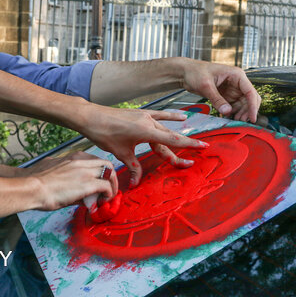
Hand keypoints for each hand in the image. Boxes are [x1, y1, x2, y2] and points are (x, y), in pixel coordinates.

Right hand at [32, 153, 116, 210]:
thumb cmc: (37, 182)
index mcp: (72, 158)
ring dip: (112, 185)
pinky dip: (109, 194)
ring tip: (108, 196)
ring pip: (110, 172)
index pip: (95, 160)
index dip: (100, 172)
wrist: (31, 187)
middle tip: (109, 189)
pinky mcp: (86, 184)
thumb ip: (67, 177)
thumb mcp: (54, 172)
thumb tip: (74, 190)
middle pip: (106, 163)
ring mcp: (84, 171)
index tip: (100, 181)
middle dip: (111, 176)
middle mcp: (80, 161)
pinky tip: (103, 201)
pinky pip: (106, 186)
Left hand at [75, 106, 208, 186]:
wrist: (92, 116)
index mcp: (146, 132)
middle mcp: (149, 122)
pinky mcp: (141, 113)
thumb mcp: (121, 153)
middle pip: (169, 139)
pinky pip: (160, 115)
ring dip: (175, 138)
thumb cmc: (104, 134)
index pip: (173, 141)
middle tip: (190, 162)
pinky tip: (182, 117)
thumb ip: (133, 167)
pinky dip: (171, 117)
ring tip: (191, 143)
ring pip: (165, 129)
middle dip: (181, 151)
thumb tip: (137, 183)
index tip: (203, 148)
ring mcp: (145, 116)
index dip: (189, 145)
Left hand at [178, 59, 260, 122]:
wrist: (185, 72)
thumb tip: (228, 112)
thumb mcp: (206, 86)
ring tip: (234, 121)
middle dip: (247, 111)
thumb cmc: (195, 72)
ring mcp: (232, 89)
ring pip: (243, 104)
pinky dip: (232, 113)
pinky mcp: (226, 95)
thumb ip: (217, 99)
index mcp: (236, 75)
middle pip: (250, 99)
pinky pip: (234, 106)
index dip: (253, 106)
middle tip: (240, 121)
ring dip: (240, 113)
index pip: (250, 92)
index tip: (252, 118)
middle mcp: (237, 82)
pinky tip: (227, 118)